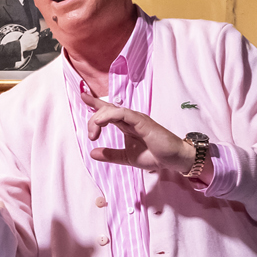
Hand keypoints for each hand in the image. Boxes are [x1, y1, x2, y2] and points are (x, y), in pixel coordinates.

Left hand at [82, 91, 196, 177]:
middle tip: (90, 136)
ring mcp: (136, 118)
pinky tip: (100, 122)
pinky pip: (123, 113)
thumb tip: (92, 153)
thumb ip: (110, 155)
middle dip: (93, 118)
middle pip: (107, 109)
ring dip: (99, 119)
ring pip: (112, 110)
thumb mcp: (127, 157)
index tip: (83, 96)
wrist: (173, 159)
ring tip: (93, 134)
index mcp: (126, 125)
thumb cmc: (154, 156)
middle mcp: (130, 119)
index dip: (95, 103)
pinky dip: (109, 116)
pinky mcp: (142, 121)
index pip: (108, 110)